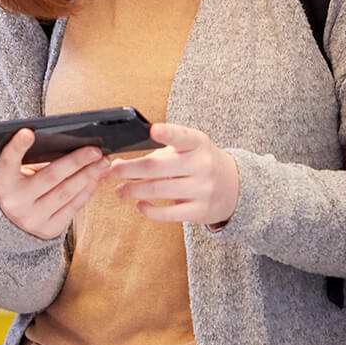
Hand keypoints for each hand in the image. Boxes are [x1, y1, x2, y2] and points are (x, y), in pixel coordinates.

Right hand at [0, 129, 108, 239]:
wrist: (12, 222)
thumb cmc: (18, 185)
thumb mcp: (15, 172)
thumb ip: (30, 158)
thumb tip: (69, 144)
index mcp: (2, 182)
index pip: (8, 161)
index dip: (17, 147)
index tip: (28, 132)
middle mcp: (15, 202)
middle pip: (50, 177)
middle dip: (76, 161)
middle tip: (95, 150)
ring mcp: (32, 218)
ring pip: (66, 193)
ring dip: (88, 175)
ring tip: (102, 163)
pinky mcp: (48, 229)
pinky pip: (73, 207)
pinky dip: (86, 191)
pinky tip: (96, 179)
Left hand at [105, 122, 240, 226]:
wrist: (234, 186)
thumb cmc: (199, 163)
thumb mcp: (189, 149)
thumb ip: (160, 152)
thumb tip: (120, 163)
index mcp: (198, 143)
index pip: (182, 136)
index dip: (168, 133)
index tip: (153, 130)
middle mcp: (202, 165)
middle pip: (157, 167)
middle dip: (129, 170)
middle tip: (111, 171)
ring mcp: (203, 189)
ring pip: (158, 190)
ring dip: (133, 190)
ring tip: (120, 190)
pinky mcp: (200, 210)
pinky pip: (168, 214)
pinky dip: (149, 210)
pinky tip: (139, 204)